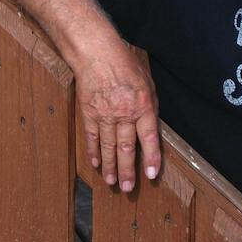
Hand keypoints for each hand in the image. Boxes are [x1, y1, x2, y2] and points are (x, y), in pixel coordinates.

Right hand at [71, 39, 161, 191]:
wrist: (96, 53)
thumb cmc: (125, 63)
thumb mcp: (147, 82)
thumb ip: (150, 105)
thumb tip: (151, 126)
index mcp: (143, 106)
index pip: (149, 139)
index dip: (151, 158)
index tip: (151, 175)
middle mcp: (124, 114)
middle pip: (127, 148)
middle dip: (128, 170)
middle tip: (128, 188)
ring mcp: (105, 115)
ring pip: (108, 147)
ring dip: (111, 167)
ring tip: (113, 182)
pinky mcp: (89, 113)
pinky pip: (92, 137)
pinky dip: (94, 152)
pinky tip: (96, 164)